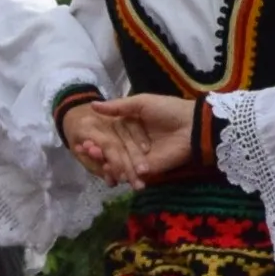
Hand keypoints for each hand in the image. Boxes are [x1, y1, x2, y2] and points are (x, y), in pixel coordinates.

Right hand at [64, 95, 195, 186]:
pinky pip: (132, 172)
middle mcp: (134, 143)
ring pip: (120, 162)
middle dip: (99, 151)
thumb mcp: (141, 103)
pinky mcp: (150, 169)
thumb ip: (117, 107)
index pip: (110, 135)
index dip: (97, 138)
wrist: (191, 125)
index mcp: (131, 127)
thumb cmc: (167, 110)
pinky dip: (121, 172)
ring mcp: (140, 157)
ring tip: (93, 160)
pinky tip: (108, 171)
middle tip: (85, 150)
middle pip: (113, 150)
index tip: (83, 139)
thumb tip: (92, 105)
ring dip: (107, 162)